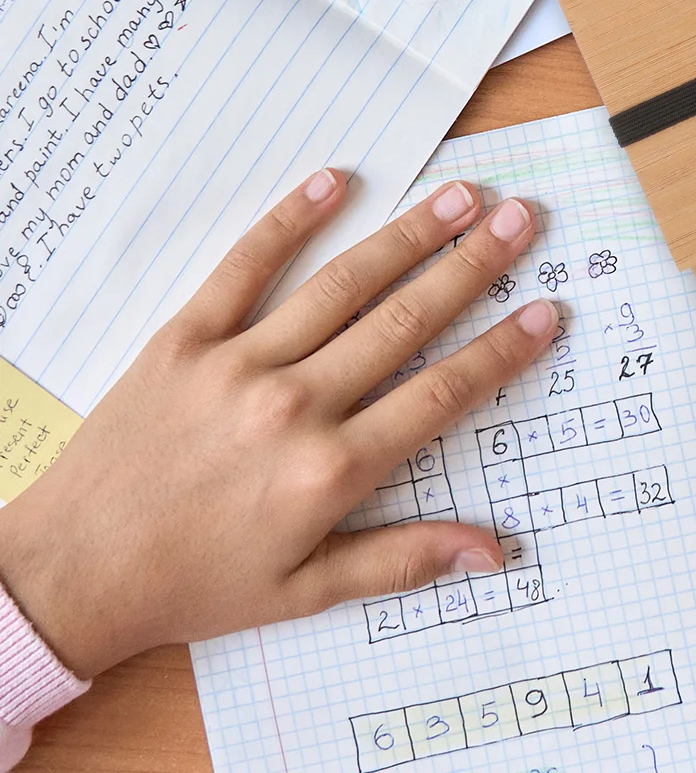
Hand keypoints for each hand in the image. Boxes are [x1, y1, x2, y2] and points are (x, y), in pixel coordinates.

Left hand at [0, 170, 558, 677]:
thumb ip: (403, 560)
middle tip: (522, 221)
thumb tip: (494, 551)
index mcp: (330, 470)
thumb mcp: (306, 591)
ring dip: (410, 236)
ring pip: (343, 286)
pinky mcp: (184, 339)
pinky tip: (334, 181)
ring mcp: (238, 364)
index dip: (501, 350)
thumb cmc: (194, 586)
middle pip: (405, 322)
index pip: (440, 393)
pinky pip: (244, 266)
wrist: (72, 572)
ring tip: (462, 197)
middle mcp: (294, 406)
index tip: (546, 311)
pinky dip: (290, 221)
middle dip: (473, 267)